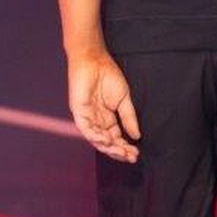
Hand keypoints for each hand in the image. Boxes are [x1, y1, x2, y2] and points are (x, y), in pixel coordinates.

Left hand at [67, 48, 140, 162]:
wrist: (95, 60)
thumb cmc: (108, 76)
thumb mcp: (123, 99)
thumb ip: (128, 118)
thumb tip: (137, 135)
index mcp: (107, 118)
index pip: (116, 138)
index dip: (125, 147)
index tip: (136, 153)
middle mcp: (96, 121)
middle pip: (107, 142)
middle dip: (119, 151)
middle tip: (131, 157)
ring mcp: (87, 118)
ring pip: (96, 139)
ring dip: (109, 148)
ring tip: (122, 152)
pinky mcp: (79, 112)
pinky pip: (86, 129)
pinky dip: (96, 136)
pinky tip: (107, 141)